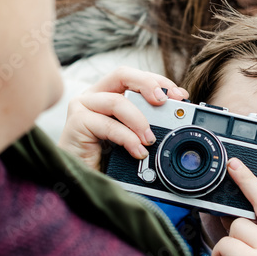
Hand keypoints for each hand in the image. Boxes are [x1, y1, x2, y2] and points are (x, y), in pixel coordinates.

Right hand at [57, 67, 188, 169]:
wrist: (83, 181)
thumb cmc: (107, 160)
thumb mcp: (133, 138)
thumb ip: (149, 124)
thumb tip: (178, 117)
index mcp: (108, 94)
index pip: (134, 77)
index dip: (158, 81)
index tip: (180, 95)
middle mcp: (94, 96)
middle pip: (122, 74)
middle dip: (148, 84)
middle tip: (164, 102)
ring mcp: (82, 107)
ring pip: (117, 101)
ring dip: (139, 120)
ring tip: (150, 139)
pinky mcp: (76, 123)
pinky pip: (108, 125)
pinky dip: (127, 138)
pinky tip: (138, 151)